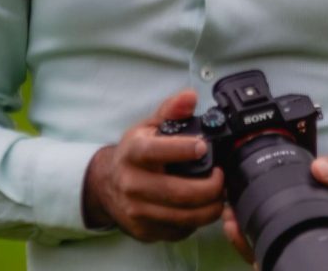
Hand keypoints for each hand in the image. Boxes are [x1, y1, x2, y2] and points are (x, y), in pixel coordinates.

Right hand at [82, 89, 224, 241]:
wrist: (106, 184)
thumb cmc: (133, 152)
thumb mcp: (148, 126)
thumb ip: (171, 110)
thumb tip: (190, 97)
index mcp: (133, 152)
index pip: (157, 151)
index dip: (183, 149)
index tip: (203, 146)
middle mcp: (132, 183)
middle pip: (178, 192)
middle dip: (209, 187)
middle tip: (221, 177)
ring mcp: (137, 211)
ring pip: (182, 216)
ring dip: (209, 208)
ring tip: (219, 195)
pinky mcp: (144, 231)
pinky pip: (178, 230)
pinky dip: (196, 221)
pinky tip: (202, 208)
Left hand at [221, 148, 327, 264]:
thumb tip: (318, 170)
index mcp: (326, 233)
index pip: (290, 253)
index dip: (263, 251)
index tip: (242, 233)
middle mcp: (314, 237)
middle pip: (276, 254)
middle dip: (248, 243)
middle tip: (229, 220)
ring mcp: (307, 229)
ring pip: (274, 243)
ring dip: (250, 234)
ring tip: (230, 214)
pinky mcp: (303, 218)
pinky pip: (278, 228)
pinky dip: (260, 222)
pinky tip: (244, 208)